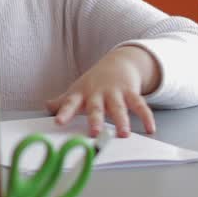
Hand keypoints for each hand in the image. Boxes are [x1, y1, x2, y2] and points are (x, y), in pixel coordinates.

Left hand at [45, 45, 160, 136]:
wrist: (118, 62)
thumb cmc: (94, 82)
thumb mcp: (77, 90)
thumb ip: (63, 102)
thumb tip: (46, 107)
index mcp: (82, 95)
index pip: (70, 104)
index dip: (64, 112)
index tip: (58, 122)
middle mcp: (98, 94)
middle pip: (96, 108)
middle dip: (95, 120)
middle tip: (94, 133)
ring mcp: (115, 93)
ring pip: (119, 108)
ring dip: (122, 121)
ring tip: (124, 134)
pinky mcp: (131, 93)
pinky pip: (140, 105)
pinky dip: (146, 117)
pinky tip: (151, 129)